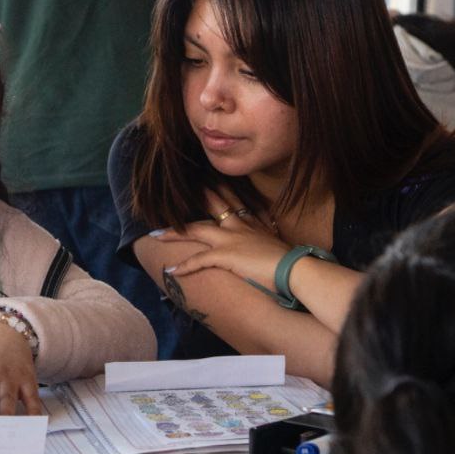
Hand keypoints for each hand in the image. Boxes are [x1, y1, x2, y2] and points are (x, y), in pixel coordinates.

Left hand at [154, 190, 289, 289]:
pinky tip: (172, 270)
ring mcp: (231, 239)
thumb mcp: (279, 245)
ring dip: (175, 233)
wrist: (296, 269)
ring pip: (196, 231)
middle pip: (210, 210)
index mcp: (252, 223)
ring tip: (157, 234)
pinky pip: (199, 260)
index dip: (219, 194)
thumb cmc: (292, 262)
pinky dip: (184, 266)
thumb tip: (269, 245)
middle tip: (176, 193)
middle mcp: (239, 227)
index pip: (233, 203)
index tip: (209, 183)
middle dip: (191, 203)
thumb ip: (269, 241)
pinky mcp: (226, 255)